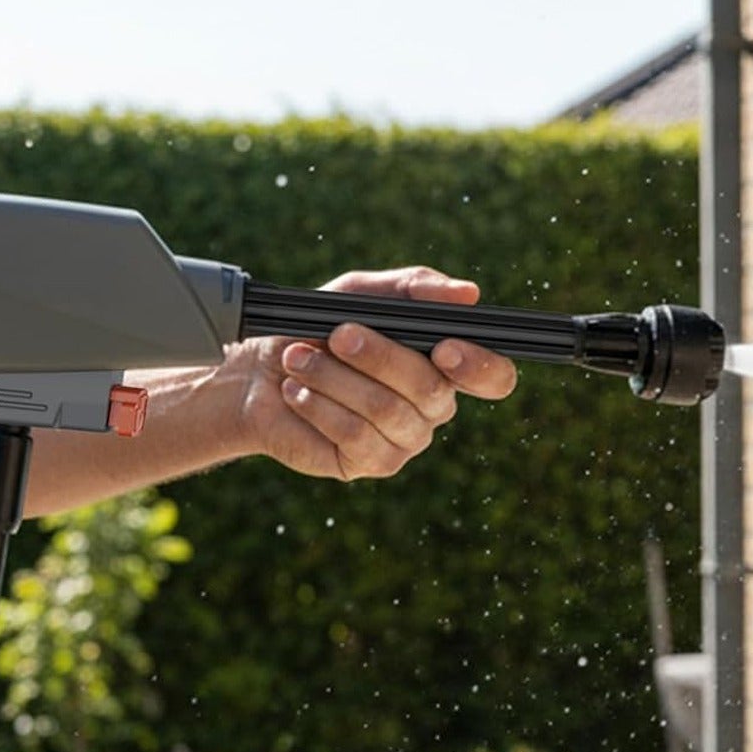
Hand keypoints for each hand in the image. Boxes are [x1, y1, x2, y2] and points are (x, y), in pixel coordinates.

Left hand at [227, 267, 517, 480]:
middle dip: (379, 356)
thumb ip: (413, 288)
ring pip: (387, 411)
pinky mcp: (369, 463)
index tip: (446, 347)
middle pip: (431, 390)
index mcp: (443, 366)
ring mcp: (404, 440)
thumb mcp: (361, 294)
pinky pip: (356, 436)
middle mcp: (432, 408)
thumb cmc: (317, 329)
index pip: (494, 378)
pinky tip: (297, 393)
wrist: (258, 372)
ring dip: (336, 378)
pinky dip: (320, 406)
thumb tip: (469, 294)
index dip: (480, 367)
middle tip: (336, 335)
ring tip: (298, 359)